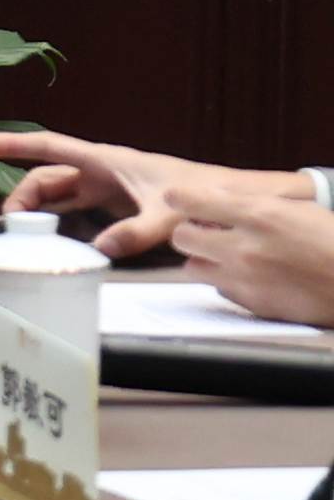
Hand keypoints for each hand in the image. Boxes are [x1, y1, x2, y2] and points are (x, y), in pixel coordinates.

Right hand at [0, 130, 297, 257]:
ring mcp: (106, 188)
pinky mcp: (115, 204)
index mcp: (106, 161)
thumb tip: (101, 248)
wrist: (228, 201)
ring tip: (21, 231)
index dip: (11, 144)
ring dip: (38, 209)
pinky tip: (49, 236)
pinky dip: (57, 219)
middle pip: (46, 177)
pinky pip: (74, 209)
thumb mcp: (168, 215)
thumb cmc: (201, 194)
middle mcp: (100, 171)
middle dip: (22, 194)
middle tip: (7, 221)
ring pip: (58, 193)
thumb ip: (136, 232)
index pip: (48, 146)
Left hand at [171, 188, 333, 329]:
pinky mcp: (252, 303)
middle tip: (206, 231)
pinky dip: (226, 282)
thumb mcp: (297, 207)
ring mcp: (246, 279)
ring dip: (204, 259)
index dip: (180, 198)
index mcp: (259, 215)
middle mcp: (246, 247)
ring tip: (226, 255)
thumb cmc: (331, 241)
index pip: (188, 200)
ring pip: (192, 267)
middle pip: (182, 237)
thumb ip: (252, 202)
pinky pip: (219, 290)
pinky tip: (248, 275)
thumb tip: (213, 196)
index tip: (179, 199)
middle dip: (191, 232)